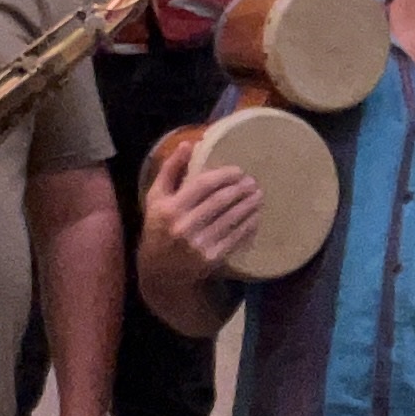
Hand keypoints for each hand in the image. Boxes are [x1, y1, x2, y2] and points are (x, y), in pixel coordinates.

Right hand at [141, 135, 264, 284]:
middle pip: (220, 201)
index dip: (224, 175)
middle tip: (253, 182)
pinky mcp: (211, 258)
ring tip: (258, 196)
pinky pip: (235, 239)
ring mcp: (199, 244)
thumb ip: (170, 169)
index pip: (203, 185)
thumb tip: (188, 144)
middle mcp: (184, 226)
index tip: (239, 170)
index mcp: (170, 208)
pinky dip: (248, 226)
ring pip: (231, 219)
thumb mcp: (155, 197)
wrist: (159, 271)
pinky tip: (255, 217)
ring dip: (249, 206)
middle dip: (241, 189)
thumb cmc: (158, 227)